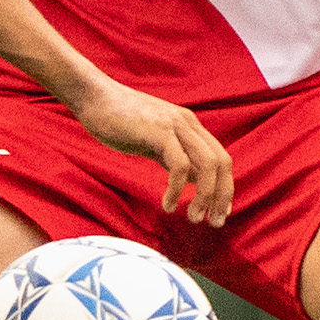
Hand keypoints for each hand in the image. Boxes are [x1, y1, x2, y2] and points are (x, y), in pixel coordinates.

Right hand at [67, 82, 233, 224]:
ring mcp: (175, 125)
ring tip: (192, 217)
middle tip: (214, 222)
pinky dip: (177, 189)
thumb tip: (192, 180)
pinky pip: (180, 165)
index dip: (225, 187)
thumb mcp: (154, 142)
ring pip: (207, 164)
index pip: (220, 158)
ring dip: (205, 196)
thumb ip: (174, 158)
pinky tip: (167, 205)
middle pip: (221, 162)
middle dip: (222, 196)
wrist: (94, 97)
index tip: (220, 212)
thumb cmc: (119, 121)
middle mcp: (188, 123)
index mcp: (190, 125)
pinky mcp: (159, 131)